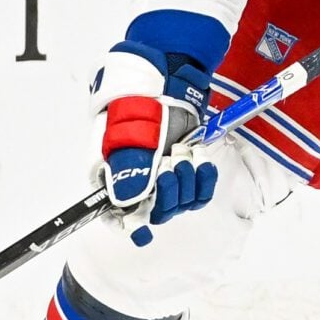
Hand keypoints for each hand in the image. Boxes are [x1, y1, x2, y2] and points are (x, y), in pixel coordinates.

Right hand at [92, 48, 216, 244]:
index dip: (129, 226)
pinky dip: (204, 180)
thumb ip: (127, 172)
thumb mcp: (129, 138)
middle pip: (156, 212)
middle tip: (170, 164)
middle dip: (168, 192)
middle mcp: (139, 184)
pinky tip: (201, 161)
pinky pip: (200, 194)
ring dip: (187, 180)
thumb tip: (127, 202)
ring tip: (184, 153)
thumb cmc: (139, 108)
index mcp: (115, 179)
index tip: (141, 232)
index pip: (117, 214)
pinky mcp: (187, 175)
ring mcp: (164, 181)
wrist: (165, 86)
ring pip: (180, 204)